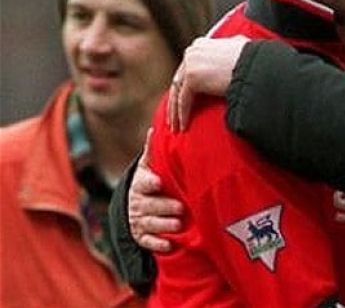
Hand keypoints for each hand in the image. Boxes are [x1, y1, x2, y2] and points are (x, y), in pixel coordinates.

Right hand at [128, 128, 183, 252]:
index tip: (159, 183)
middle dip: (163, 207)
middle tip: (179, 208)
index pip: (143, 183)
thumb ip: (152, 151)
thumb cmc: (150, 181)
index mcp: (140, 184)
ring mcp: (138, 220)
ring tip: (178, 225)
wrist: (135, 205)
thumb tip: (154, 128)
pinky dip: (157, 244)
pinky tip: (169, 245)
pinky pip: (147, 242)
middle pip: (148, 205)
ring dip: (163, 225)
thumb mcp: (149, 166)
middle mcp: (137, 203)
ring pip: (149, 224)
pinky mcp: (141, 236)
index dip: (150, 183)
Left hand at [168, 35, 249, 131]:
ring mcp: (191, 63)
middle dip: (175, 100)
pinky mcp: (193, 77)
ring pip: (177, 91)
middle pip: (178, 79)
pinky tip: (184, 127)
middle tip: (175, 117)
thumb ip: (231, 50)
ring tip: (177, 127)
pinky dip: (182, 114)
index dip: (184, 86)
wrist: (258, 67)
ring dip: (175, 111)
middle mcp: (193, 51)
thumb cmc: (256, 61)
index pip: (188, 67)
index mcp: (202, 45)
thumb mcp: (241, 49)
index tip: (185, 100)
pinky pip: (184, 100)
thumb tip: (236, 50)